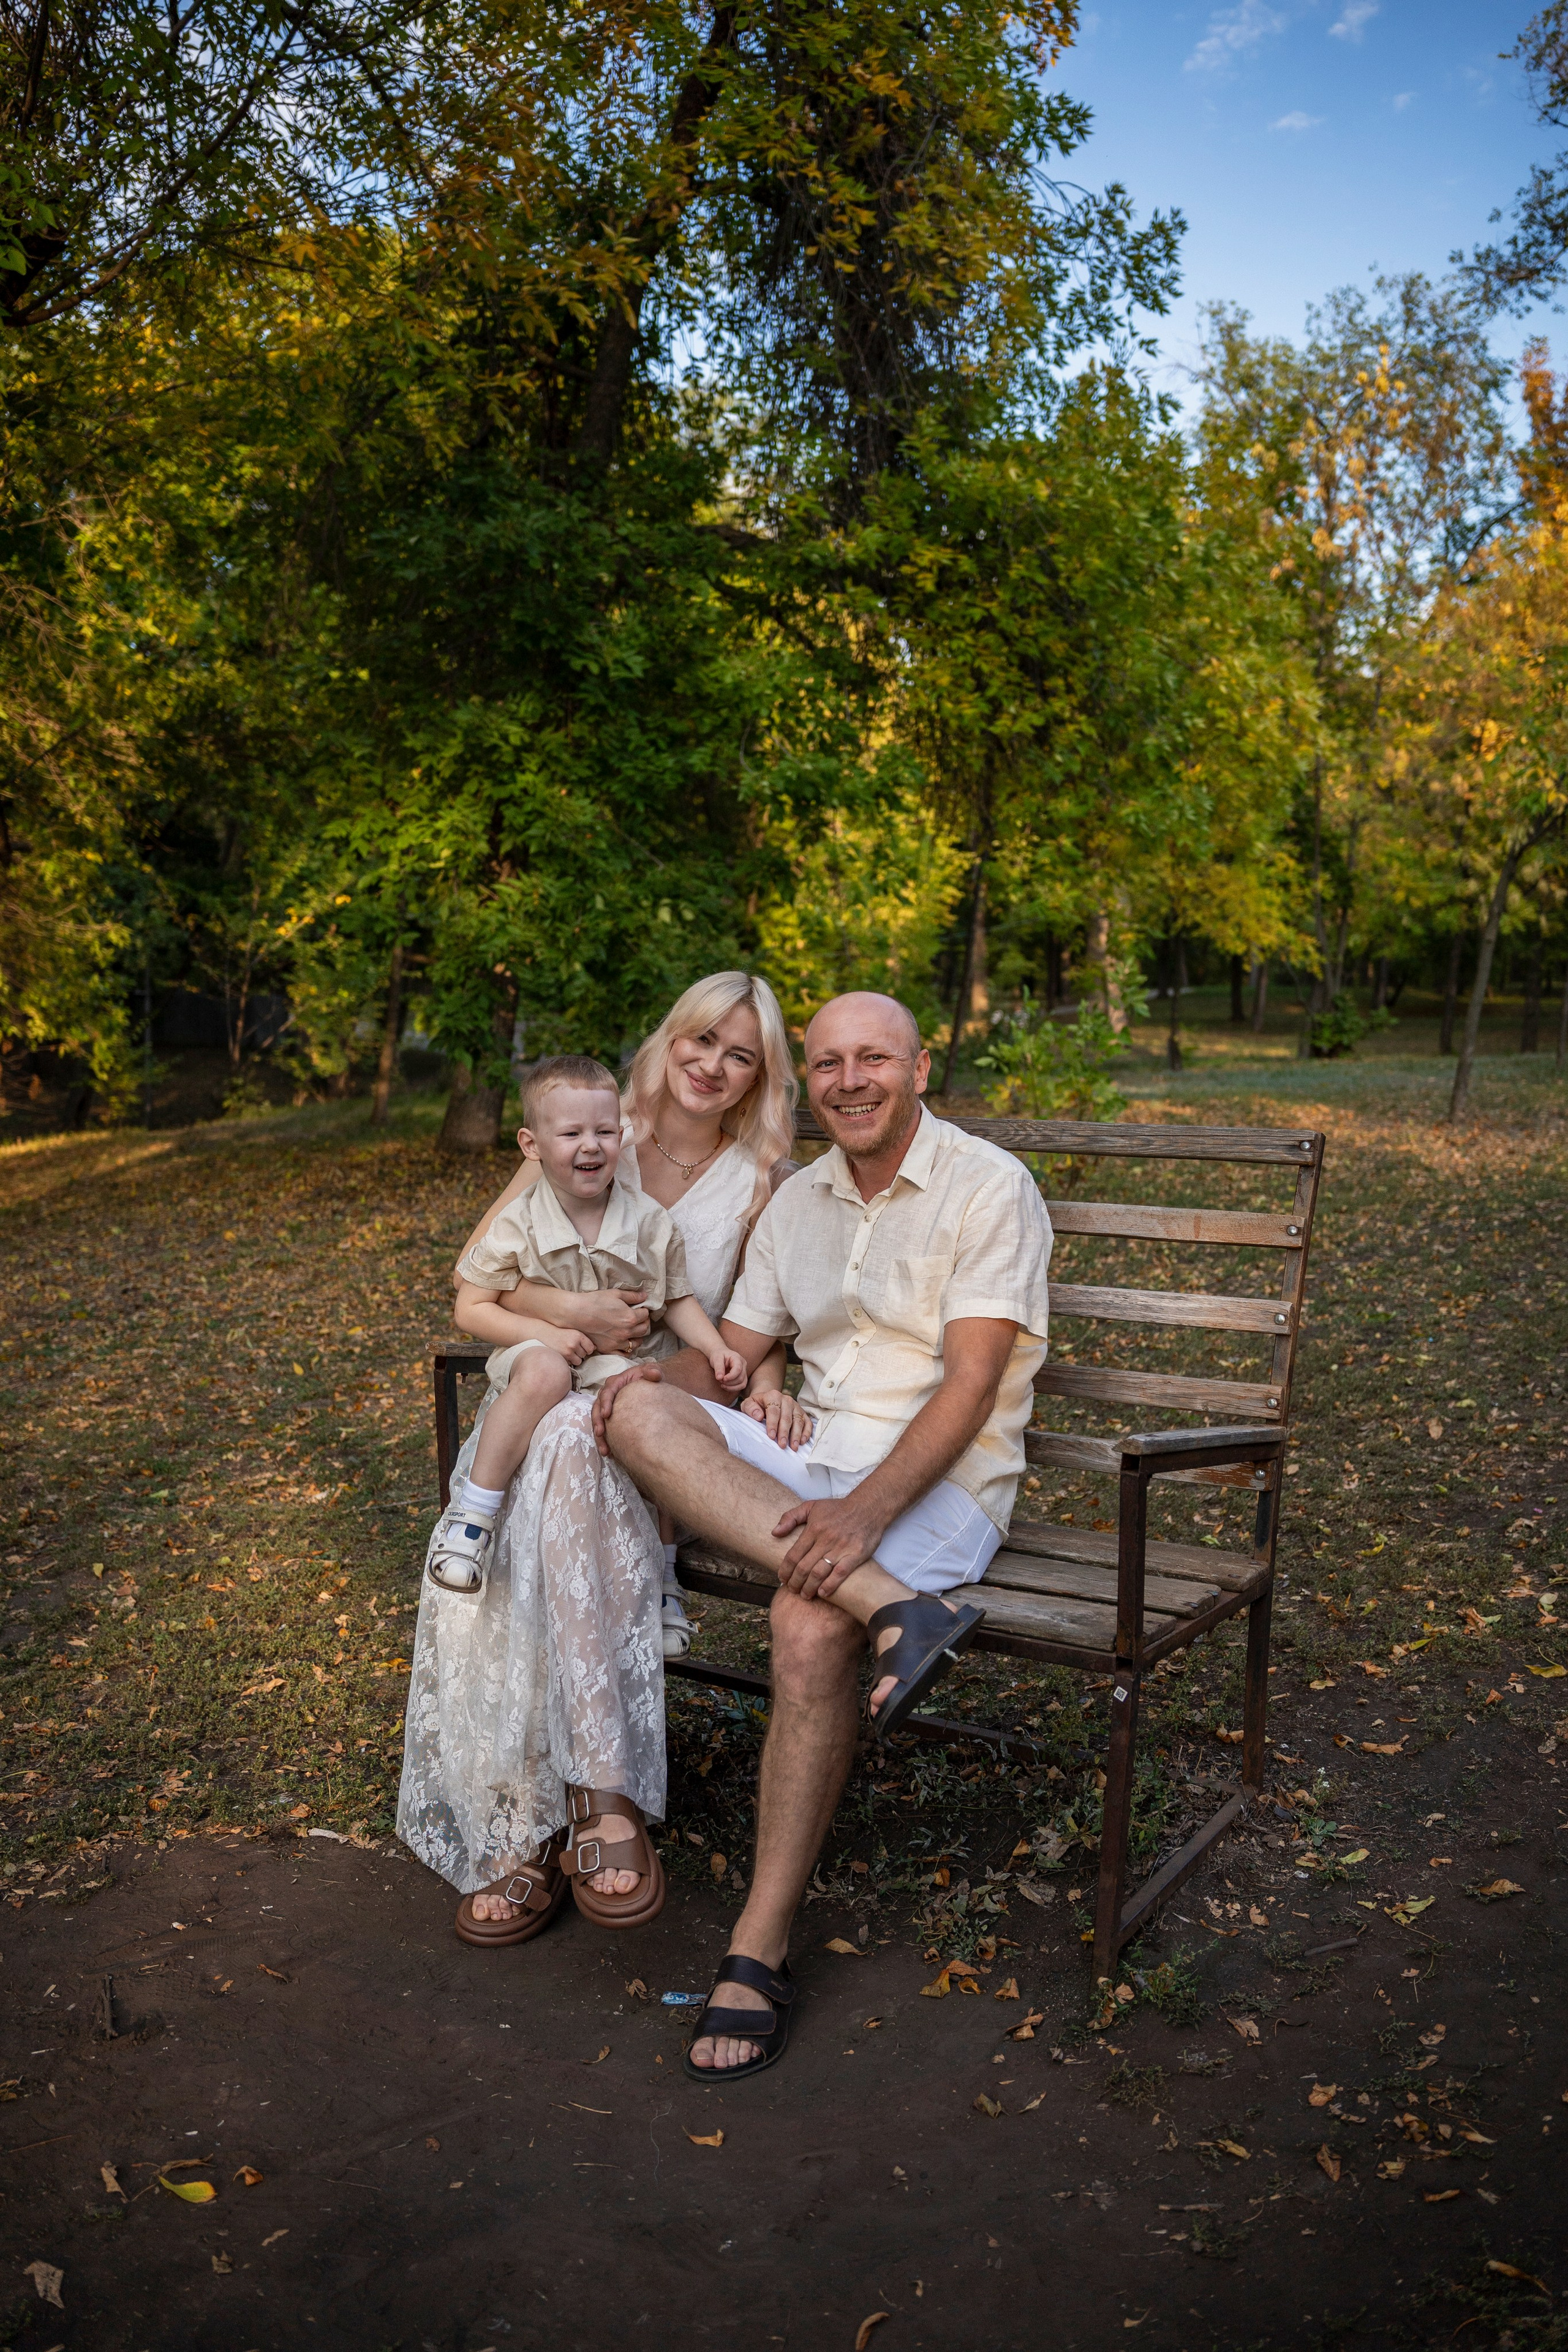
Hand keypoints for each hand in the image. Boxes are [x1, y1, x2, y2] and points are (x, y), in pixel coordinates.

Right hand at [540, 1327, 593, 1368]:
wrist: (545, 1334)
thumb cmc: (562, 1333)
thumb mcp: (574, 1333)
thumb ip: (584, 1340)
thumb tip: (595, 1348)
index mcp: (578, 1336)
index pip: (590, 1348)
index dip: (587, 1349)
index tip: (582, 1347)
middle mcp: (573, 1344)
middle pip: (584, 1355)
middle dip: (580, 1353)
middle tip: (572, 1348)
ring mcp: (567, 1352)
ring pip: (578, 1361)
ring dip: (575, 1358)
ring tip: (568, 1352)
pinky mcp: (562, 1358)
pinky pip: (570, 1364)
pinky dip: (568, 1361)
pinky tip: (564, 1354)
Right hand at [574, 1287, 651, 1349]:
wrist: (577, 1313)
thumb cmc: (595, 1301)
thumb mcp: (616, 1294)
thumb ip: (633, 1296)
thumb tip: (645, 1296)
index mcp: (630, 1317)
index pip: (645, 1315)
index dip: (644, 1310)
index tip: (640, 1309)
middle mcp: (626, 1332)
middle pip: (644, 1329)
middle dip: (643, 1322)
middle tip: (638, 1319)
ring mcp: (617, 1342)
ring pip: (636, 1343)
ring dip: (637, 1336)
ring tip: (633, 1330)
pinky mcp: (608, 1349)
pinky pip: (624, 1353)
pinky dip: (627, 1348)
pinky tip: (626, 1342)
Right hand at [591, 1361, 662, 1456]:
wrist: (652, 1387)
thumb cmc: (651, 1378)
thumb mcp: (653, 1371)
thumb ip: (653, 1371)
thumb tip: (654, 1374)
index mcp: (615, 1383)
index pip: (607, 1392)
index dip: (605, 1403)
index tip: (607, 1414)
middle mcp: (608, 1395)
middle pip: (597, 1408)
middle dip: (597, 1422)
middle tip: (600, 1433)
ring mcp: (608, 1407)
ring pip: (599, 1421)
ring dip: (600, 1436)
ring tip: (604, 1450)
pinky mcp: (611, 1418)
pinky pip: (605, 1429)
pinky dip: (606, 1440)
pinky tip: (610, 1452)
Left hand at [710, 1348, 747, 1392]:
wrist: (720, 1354)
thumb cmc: (718, 1355)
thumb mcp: (716, 1359)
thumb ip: (718, 1368)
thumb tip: (719, 1378)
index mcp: (737, 1358)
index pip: (738, 1369)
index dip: (730, 1376)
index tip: (722, 1379)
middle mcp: (743, 1365)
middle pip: (740, 1378)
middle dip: (729, 1382)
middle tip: (720, 1380)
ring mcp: (744, 1371)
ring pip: (742, 1384)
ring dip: (732, 1387)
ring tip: (722, 1384)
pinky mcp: (742, 1377)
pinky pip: (741, 1385)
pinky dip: (733, 1388)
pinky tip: (725, 1386)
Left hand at [741, 1388, 815, 1450]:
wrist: (768, 1400)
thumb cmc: (757, 1405)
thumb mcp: (748, 1404)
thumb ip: (750, 1408)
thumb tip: (759, 1416)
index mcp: (773, 1396)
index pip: (774, 1411)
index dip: (772, 1424)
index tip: (771, 1436)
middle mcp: (786, 1400)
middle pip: (787, 1417)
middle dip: (784, 1432)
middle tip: (782, 1445)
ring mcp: (796, 1406)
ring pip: (798, 1421)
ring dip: (796, 1435)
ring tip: (794, 1447)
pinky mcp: (802, 1413)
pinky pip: (807, 1422)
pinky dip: (806, 1432)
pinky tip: (802, 1441)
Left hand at [772, 1490, 889, 1599]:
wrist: (868, 1507)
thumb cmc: (838, 1509)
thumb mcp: (811, 1506)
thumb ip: (790, 1517)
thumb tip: (774, 1533)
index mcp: (813, 1529)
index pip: (793, 1554)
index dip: (785, 1570)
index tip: (782, 1579)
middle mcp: (825, 1539)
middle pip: (804, 1567)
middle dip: (795, 1582)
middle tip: (792, 1590)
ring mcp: (841, 1548)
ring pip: (819, 1573)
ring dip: (809, 1587)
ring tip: (805, 1595)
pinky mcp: (856, 1555)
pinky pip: (840, 1574)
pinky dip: (830, 1586)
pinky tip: (822, 1593)